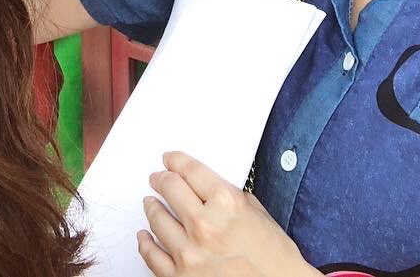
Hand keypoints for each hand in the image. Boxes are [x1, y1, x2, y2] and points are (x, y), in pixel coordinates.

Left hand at [137, 151, 313, 276]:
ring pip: (158, 220)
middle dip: (162, 179)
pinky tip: (144, 236)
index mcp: (226, 203)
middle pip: (171, 189)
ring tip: (150, 203)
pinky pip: (152, 255)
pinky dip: (145, 243)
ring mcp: (190, 253)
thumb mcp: (258, 214)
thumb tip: (206, 189)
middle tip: (158, 178)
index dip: (177, 161)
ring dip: (152, 207)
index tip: (170, 159)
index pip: (191, 171)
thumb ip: (230, 198)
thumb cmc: (275, 259)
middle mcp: (205, 225)